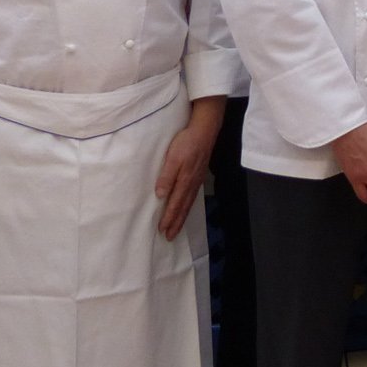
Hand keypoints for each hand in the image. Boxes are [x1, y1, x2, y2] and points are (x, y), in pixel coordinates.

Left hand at [156, 97, 225, 238]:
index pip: (175, 204)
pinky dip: (188, 206)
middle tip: (169, 237)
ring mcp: (197, 180)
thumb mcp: (173, 157)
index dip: (169, 218)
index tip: (162, 231)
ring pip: (189, 203)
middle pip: (183, 208)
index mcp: (185, 181)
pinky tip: (187, 207)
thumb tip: (160, 195)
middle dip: (176, 223)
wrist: (205, 130)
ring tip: (176, 228)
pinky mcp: (200, 174)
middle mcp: (192, 184)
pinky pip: (193, 196)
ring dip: (182, 217)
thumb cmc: (186, 142)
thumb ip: (167, 176)